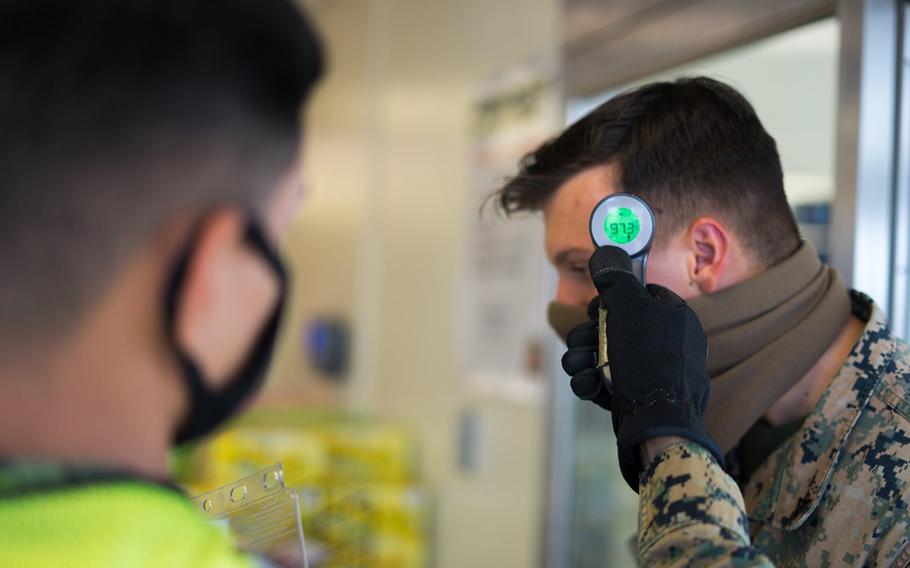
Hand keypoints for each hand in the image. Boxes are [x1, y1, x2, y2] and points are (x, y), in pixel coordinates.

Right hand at [561, 246, 722, 490]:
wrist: (659, 418)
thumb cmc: (650, 357)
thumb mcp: (631, 308)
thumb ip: (615, 280)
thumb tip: (605, 250)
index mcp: (672, 316)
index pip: (638, 296)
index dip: (611, 300)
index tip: (597, 308)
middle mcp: (662, 342)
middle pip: (611, 326)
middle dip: (587, 334)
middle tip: (583, 341)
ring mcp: (648, 371)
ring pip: (601, 355)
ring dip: (582, 358)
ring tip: (580, 366)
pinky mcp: (633, 396)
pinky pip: (604, 381)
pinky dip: (591, 382)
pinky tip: (589, 385)